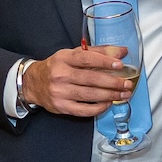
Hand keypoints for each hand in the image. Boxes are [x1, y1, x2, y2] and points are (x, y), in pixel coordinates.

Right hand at [20, 44, 137, 117]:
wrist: (34, 83)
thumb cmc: (58, 67)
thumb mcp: (73, 54)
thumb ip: (98, 52)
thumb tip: (122, 51)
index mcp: (64, 58)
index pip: (86, 59)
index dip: (104, 61)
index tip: (119, 65)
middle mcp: (61, 74)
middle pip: (91, 79)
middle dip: (112, 82)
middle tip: (127, 84)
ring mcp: (60, 92)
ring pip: (90, 95)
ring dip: (110, 95)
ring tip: (124, 94)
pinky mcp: (61, 106)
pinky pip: (84, 110)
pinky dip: (98, 108)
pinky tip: (108, 103)